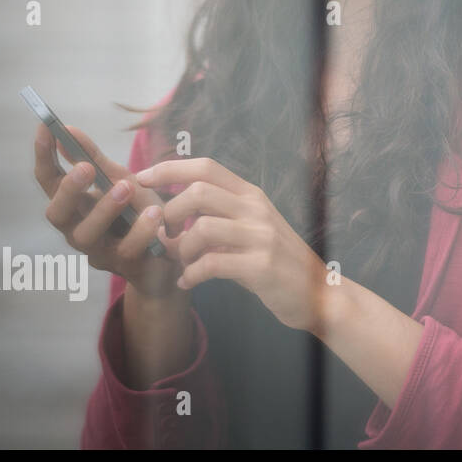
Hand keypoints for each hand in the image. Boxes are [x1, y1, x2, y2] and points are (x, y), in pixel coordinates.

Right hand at [33, 124, 182, 298]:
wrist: (170, 255)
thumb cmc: (140, 214)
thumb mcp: (122, 180)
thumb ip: (95, 159)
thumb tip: (68, 130)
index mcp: (75, 206)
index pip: (49, 181)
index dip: (44, 156)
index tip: (45, 128)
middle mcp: (78, 229)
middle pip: (57, 214)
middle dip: (68, 190)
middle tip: (85, 167)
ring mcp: (99, 251)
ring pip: (87, 235)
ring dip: (104, 209)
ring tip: (126, 186)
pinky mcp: (124, 265)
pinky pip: (128, 249)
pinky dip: (141, 230)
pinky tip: (155, 213)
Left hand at [134, 157, 329, 333]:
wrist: (319, 293)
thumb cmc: (277, 261)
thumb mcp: (251, 230)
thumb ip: (217, 218)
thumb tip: (168, 216)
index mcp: (252, 196)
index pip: (206, 167)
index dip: (169, 168)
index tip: (141, 177)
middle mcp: (257, 209)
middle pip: (198, 192)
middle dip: (169, 213)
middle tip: (165, 235)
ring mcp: (261, 237)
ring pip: (201, 228)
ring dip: (179, 249)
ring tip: (179, 263)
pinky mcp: (260, 266)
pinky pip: (210, 265)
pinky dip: (190, 275)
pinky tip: (188, 282)